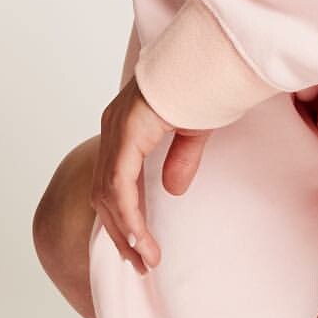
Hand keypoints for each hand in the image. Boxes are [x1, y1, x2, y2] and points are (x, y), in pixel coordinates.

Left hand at [91, 75, 213, 274]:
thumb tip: (172, 191)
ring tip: (146, 260)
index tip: (141, 246)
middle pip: (105, 193)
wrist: (212, 54)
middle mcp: (113, 127)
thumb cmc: (206, 82)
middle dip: (121, 232)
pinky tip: (142, 240)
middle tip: (141, 263)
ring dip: (126, 232)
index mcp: (126, 125)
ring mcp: (116, 129)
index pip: (114, 181)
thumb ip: (180, 159)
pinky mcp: (127, 133)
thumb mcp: (193, 131)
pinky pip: (119, 186)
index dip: (125, 216)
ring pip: (108, 195)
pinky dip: (129, 217)